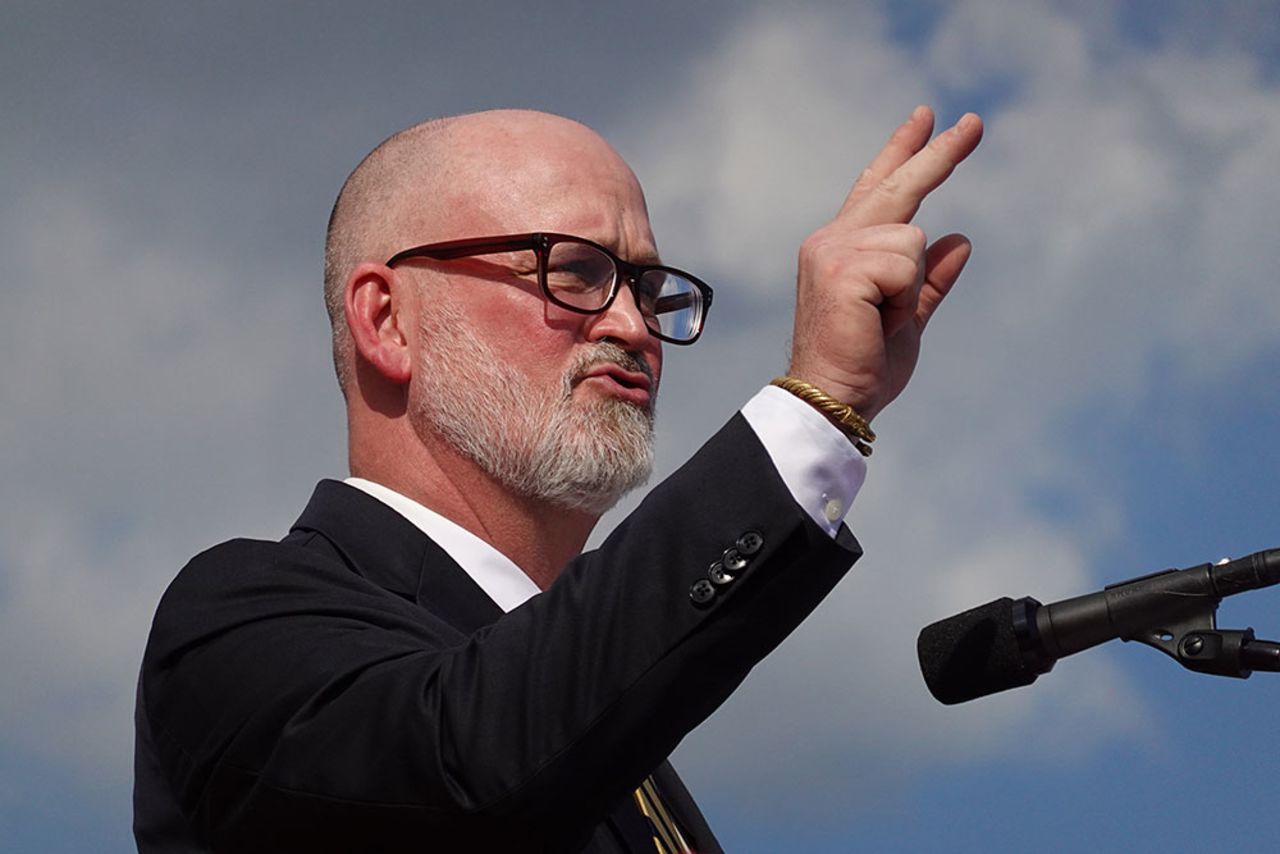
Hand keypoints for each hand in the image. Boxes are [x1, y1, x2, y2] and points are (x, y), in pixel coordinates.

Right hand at [788, 106, 982, 422]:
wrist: (832, 398)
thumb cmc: (864, 365)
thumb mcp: (909, 316)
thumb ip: (929, 279)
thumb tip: (958, 239)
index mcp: (843, 248)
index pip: (877, 187)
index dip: (902, 151)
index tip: (927, 117)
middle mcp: (832, 240)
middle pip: (897, 187)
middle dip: (938, 155)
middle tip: (975, 123)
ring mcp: (833, 250)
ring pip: (912, 238)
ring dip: (909, 287)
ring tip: (880, 321)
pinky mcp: (842, 267)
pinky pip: (906, 263)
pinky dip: (903, 299)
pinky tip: (876, 321)